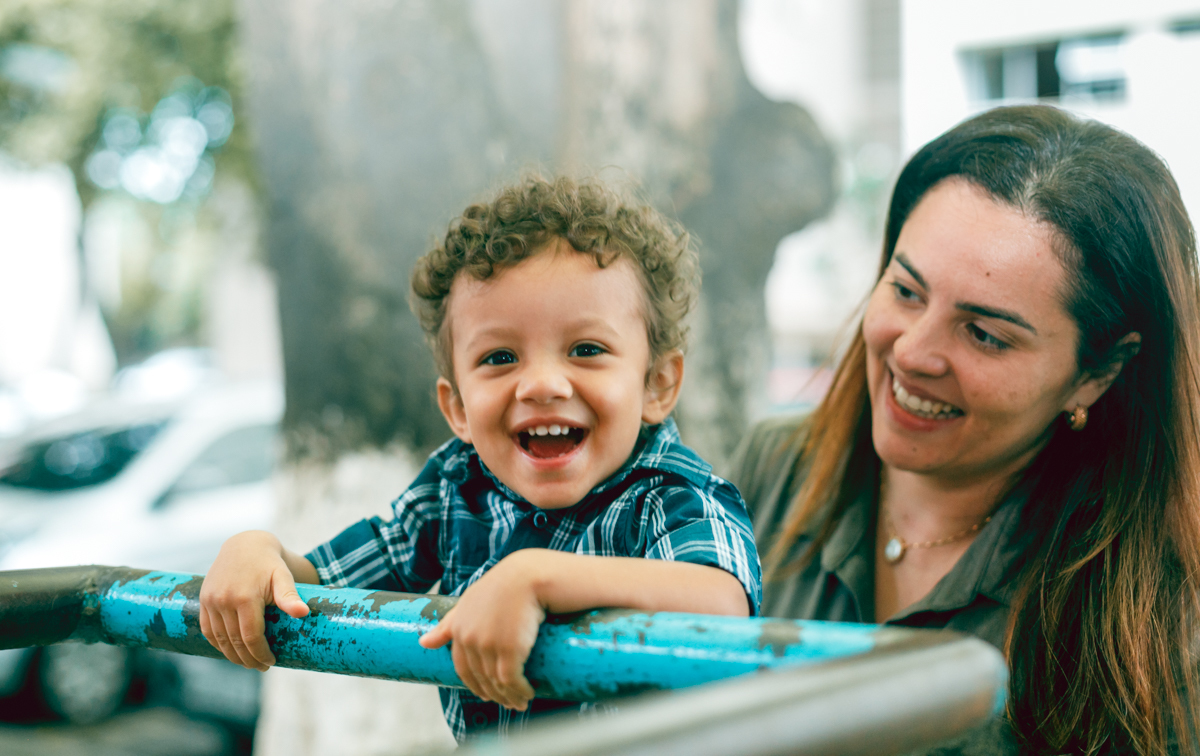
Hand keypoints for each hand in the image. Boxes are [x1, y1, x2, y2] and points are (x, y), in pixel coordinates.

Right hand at [198, 530, 313, 670]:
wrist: (245, 545)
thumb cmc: (269, 563)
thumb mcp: (282, 576)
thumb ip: (290, 595)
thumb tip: (303, 613)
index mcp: (245, 597)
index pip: (251, 637)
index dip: (260, 653)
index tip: (271, 662)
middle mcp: (224, 600)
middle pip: (234, 642)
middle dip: (248, 659)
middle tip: (262, 667)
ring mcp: (210, 601)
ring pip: (219, 639)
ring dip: (232, 655)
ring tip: (248, 662)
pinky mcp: (203, 600)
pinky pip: (207, 630)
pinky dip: (218, 644)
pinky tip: (230, 651)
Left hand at [418, 552, 544, 710]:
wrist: (529, 575)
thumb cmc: (504, 584)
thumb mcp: (472, 601)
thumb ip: (449, 622)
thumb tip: (422, 643)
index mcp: (458, 627)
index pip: (461, 667)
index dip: (474, 684)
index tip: (486, 694)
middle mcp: (469, 637)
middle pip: (480, 678)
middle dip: (495, 695)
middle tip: (510, 703)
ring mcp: (488, 644)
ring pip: (496, 682)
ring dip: (509, 697)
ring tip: (521, 702)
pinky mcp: (509, 648)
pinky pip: (512, 680)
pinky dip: (520, 691)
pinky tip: (528, 694)